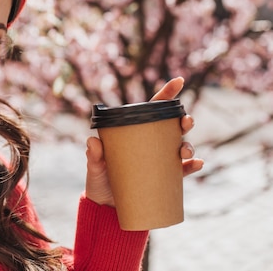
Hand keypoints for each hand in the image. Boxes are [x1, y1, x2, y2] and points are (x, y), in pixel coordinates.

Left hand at [85, 77, 204, 205]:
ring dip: (188, 144)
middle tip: (185, 121)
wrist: (104, 208)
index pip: (151, 110)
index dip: (167, 94)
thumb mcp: (95, 167)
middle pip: (172, 127)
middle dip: (184, 120)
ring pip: (180, 147)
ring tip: (184, 150)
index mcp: (133, 133)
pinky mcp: (164, 179)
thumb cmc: (98, 181)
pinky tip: (196, 164)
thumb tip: (93, 142)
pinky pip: (183, 171)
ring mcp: (158, 161)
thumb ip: (94, 155)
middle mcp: (149, 144)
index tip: (179, 81)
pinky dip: (192, 166)